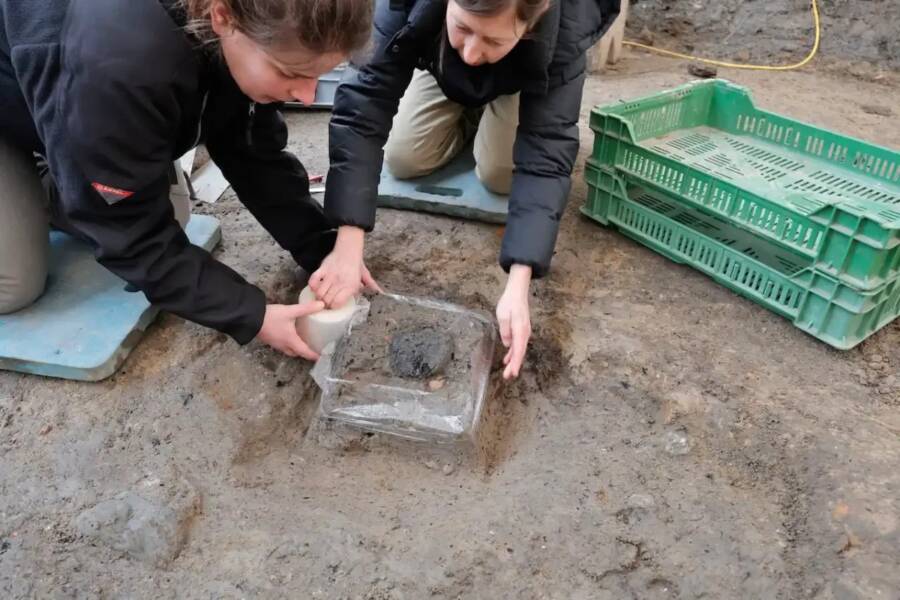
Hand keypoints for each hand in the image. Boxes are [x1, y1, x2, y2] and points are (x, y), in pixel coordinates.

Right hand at [256, 301, 324, 359]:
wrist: (250, 318)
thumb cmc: (271, 317)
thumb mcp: (290, 311)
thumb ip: (306, 308)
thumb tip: (322, 305)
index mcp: (291, 341)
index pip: (305, 352)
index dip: (314, 355)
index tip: (322, 357)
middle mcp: (283, 345)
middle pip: (297, 353)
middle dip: (305, 353)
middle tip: (314, 348)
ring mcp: (275, 344)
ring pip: (289, 350)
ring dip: (296, 349)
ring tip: (303, 342)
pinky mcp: (270, 340)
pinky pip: (282, 346)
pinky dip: (289, 344)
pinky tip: (290, 335)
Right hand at [309, 226, 381, 307]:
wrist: (348, 249)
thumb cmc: (356, 264)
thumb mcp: (365, 275)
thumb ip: (371, 285)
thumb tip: (380, 293)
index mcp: (351, 286)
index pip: (337, 303)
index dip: (333, 307)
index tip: (333, 307)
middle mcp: (340, 282)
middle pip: (327, 300)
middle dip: (325, 304)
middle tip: (325, 303)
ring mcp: (330, 275)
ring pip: (319, 293)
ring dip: (318, 297)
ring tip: (320, 297)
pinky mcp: (322, 269)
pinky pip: (313, 280)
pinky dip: (312, 286)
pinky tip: (315, 287)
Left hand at [496, 264, 532, 379]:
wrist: (517, 293)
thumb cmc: (509, 303)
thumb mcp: (503, 315)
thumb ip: (505, 330)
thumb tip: (507, 344)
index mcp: (520, 330)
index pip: (518, 350)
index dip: (516, 363)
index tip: (513, 372)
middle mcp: (524, 333)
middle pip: (520, 353)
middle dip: (514, 365)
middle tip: (507, 376)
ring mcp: (523, 332)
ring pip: (519, 350)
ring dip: (513, 361)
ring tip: (507, 372)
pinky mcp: (521, 331)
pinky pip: (517, 345)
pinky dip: (513, 353)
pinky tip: (507, 359)